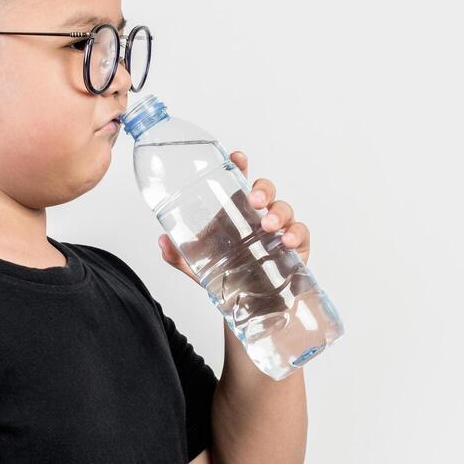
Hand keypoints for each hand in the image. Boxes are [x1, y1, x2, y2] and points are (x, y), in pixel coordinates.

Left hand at [157, 149, 312, 282]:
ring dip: (279, 213)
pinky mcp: (295, 247)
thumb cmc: (226, 276)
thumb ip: (177, 255)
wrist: (250, 305)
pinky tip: (287, 241)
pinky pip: (301, 232)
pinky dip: (296, 233)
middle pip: (265, 190)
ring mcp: (279, 230)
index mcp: (236, 211)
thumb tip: (163, 240)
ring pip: (285, 208)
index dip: (240, 165)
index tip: (237, 157)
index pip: (239, 180)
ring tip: (268, 226)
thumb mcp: (197, 265)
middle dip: (262, 189)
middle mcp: (259, 216)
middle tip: (254, 200)